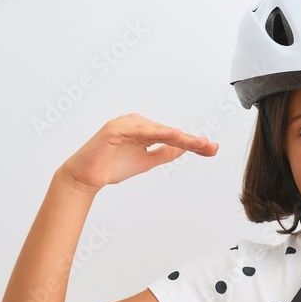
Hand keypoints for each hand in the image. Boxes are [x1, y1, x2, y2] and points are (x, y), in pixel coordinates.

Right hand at [59, 113, 217, 190]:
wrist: (88, 176)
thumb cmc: (114, 166)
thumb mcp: (147, 161)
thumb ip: (165, 153)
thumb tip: (185, 148)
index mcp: (145, 131)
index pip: (174, 138)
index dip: (193, 144)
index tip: (212, 150)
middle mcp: (137, 124)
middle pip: (170, 133)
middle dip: (192, 141)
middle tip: (211, 147)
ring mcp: (126, 124)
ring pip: (159, 130)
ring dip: (180, 137)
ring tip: (199, 143)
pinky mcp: (115, 129)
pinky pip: (140, 130)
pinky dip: (157, 131)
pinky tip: (174, 134)